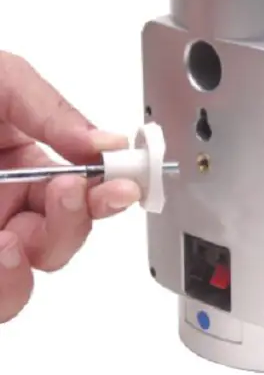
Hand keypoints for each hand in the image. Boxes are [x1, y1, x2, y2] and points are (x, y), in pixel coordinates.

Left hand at [0, 51, 141, 321]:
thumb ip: (54, 111)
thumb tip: (108, 143)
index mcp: (18, 161)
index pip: (82, 186)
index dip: (110, 188)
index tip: (123, 183)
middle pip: (61, 239)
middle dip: (75, 222)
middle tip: (68, 195)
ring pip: (20, 280)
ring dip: (33, 262)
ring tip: (14, 240)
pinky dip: (4, 280)